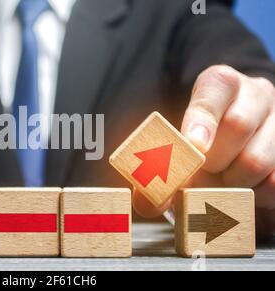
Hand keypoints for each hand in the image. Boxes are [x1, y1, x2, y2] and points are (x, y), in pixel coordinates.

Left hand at [133, 65, 274, 224]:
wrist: (232, 140)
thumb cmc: (198, 138)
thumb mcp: (177, 140)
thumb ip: (159, 166)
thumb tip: (147, 200)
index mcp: (221, 83)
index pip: (216, 87)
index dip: (203, 118)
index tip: (194, 145)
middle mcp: (255, 94)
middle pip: (238, 125)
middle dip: (212, 160)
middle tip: (199, 172)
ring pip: (258, 159)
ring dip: (230, 181)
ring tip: (218, 180)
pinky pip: (274, 181)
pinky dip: (251, 193)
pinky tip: (239, 186)